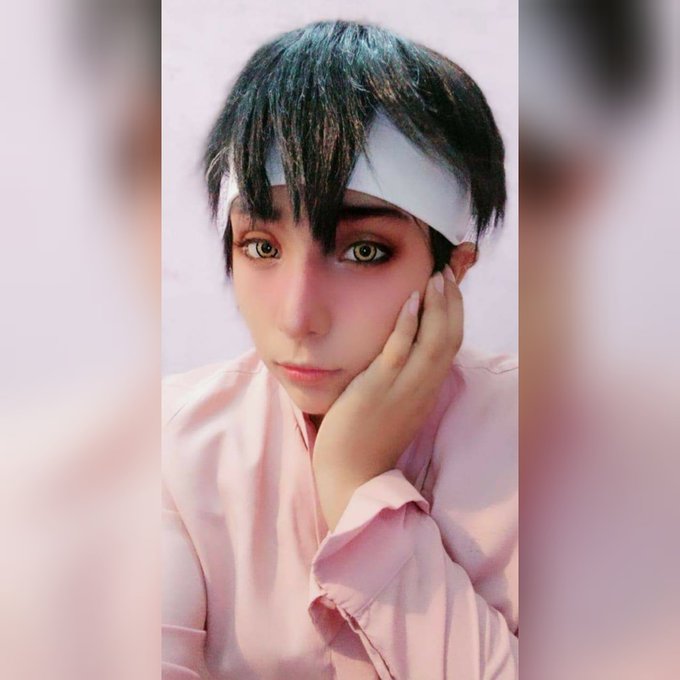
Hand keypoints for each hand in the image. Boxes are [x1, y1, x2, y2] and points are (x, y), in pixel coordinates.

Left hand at [313, 265, 462, 530]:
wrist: (350, 475)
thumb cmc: (366, 440)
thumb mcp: (393, 408)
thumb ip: (402, 382)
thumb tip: (401, 353)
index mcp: (426, 393)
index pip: (451, 348)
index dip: (455, 316)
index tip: (449, 290)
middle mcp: (422, 390)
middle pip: (450, 340)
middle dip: (452, 304)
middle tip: (446, 273)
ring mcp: (402, 390)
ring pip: (433, 342)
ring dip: (438, 307)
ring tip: (436, 277)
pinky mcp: (378, 390)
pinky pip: (399, 352)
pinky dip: (409, 325)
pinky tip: (410, 301)